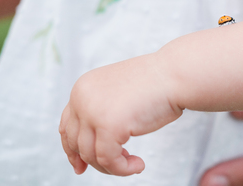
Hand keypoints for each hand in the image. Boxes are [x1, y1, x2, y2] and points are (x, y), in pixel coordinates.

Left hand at [59, 54, 182, 175]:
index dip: (72, 149)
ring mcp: (93, 111)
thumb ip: (102, 110)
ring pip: (91, 155)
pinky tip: (139, 164)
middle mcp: (82, 98)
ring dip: (113, 166)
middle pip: (76, 143)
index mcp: (83, 87)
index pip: (67, 126)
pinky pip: (109, 160)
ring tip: (134, 163)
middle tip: (114, 168)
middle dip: (94, 161)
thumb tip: (94, 142)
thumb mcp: (118, 93)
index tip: (80, 165)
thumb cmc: (156, 83)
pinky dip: (122, 169)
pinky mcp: (109, 126)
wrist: (175, 74)